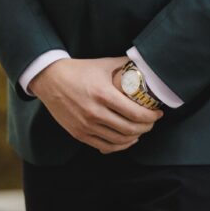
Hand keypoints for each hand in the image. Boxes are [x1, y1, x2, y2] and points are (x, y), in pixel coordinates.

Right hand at [29, 56, 162, 153]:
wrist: (51, 80)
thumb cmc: (80, 70)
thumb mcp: (104, 64)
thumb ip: (124, 64)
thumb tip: (143, 64)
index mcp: (103, 94)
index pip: (135, 113)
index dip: (151, 116)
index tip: (158, 113)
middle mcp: (95, 113)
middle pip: (129, 129)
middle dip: (146, 127)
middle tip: (152, 122)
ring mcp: (86, 126)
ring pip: (118, 140)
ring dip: (134, 137)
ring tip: (141, 130)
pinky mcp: (79, 134)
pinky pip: (104, 146)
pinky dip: (119, 146)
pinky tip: (127, 140)